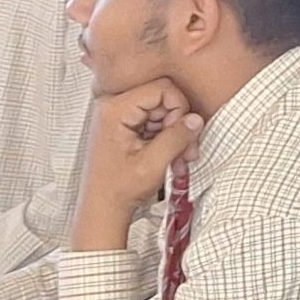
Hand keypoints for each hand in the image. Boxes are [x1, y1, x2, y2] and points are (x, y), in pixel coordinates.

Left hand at [78, 79, 201, 217]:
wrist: (103, 210)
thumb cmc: (117, 191)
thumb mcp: (152, 164)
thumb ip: (176, 137)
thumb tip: (196, 119)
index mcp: (114, 110)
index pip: (162, 88)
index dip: (179, 109)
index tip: (180, 133)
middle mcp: (113, 108)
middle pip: (163, 99)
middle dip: (179, 124)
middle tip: (185, 150)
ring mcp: (118, 117)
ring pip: (162, 111)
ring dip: (175, 134)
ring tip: (178, 159)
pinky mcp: (125, 126)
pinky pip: (155, 122)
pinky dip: (167, 139)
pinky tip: (170, 157)